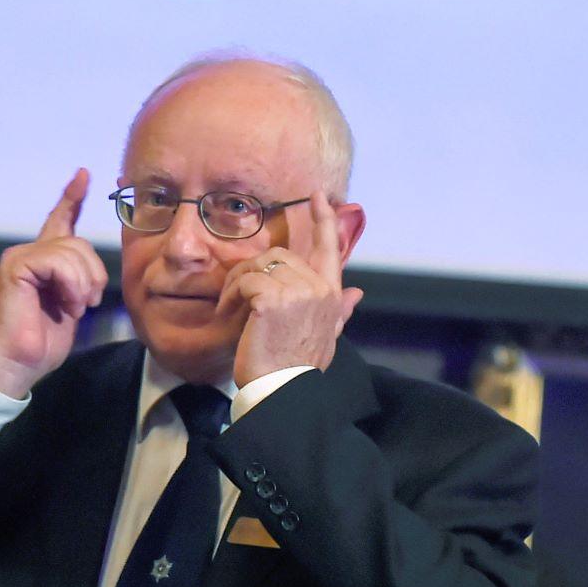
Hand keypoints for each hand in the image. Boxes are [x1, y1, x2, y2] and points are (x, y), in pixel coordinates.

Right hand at [0, 169, 109, 399]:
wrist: (14, 365)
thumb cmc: (40, 343)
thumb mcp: (70, 305)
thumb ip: (78, 280)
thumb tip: (92, 270)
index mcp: (42, 261)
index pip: (59, 220)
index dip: (72, 197)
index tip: (84, 175)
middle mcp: (28, 253)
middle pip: (79, 242)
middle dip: (92, 274)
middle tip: (84, 305)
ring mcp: (20, 257)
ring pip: (72, 250)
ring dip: (82, 284)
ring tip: (73, 308)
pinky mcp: (16, 266)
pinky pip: (57, 261)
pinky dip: (70, 285)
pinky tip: (65, 304)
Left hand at [215, 192, 364, 386]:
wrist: (283, 390)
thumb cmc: (298, 365)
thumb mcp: (325, 335)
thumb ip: (339, 309)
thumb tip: (358, 292)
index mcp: (330, 294)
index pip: (329, 248)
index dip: (324, 219)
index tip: (318, 195)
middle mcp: (319, 288)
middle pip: (279, 256)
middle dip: (253, 272)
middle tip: (237, 297)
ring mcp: (299, 291)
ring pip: (258, 265)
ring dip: (237, 283)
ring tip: (231, 308)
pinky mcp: (274, 298)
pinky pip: (244, 280)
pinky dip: (230, 295)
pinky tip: (228, 314)